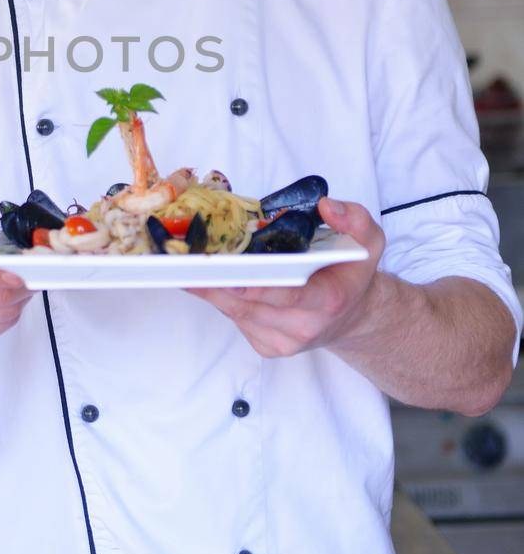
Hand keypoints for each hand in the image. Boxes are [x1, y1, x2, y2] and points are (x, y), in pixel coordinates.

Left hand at [188, 197, 383, 357]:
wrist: (352, 316)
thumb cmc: (351, 273)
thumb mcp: (367, 241)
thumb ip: (355, 219)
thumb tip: (327, 206)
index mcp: (329, 300)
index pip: (289, 293)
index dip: (255, 283)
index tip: (227, 270)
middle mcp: (304, 326)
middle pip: (251, 304)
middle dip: (219, 281)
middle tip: (189, 259)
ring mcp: (284, 341)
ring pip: (236, 312)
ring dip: (211, 288)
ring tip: (186, 265)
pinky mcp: (267, 347)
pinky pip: (235, 319)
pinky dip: (220, 297)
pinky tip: (206, 278)